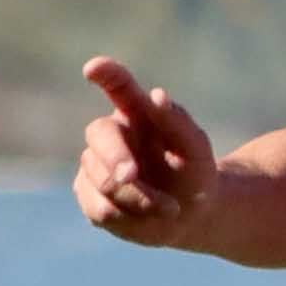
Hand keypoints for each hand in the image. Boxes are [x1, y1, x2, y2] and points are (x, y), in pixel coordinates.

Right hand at [72, 56, 219, 247]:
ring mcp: (94, 164)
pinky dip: (129, 217)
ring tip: (171, 208)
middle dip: (115, 157)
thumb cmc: (194, 173)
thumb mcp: (196, 149)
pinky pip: (99, 208)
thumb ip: (178, 121)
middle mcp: (111, 134)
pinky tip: (149, 217)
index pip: (118, 86)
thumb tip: (157, 95)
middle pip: (99, 135)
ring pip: (104, 180)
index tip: (93, 68)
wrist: (190, 214)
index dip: (106, 75)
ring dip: (140, 199)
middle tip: (131, 175)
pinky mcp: (89, 195)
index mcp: (137, 113)